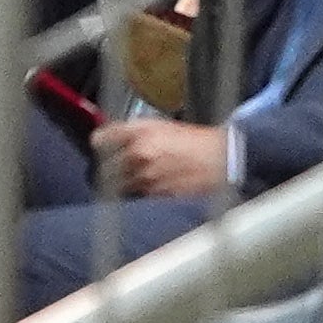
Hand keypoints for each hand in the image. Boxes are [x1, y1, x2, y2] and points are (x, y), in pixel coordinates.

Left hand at [95, 118, 231, 200]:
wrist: (222, 160)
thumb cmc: (196, 142)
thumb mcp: (163, 125)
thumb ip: (135, 131)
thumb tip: (113, 136)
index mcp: (140, 131)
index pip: (102, 139)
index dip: (100, 144)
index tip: (101, 146)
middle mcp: (139, 153)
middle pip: (104, 165)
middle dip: (106, 167)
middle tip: (111, 167)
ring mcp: (146, 176)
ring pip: (117, 184)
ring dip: (119, 183)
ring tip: (131, 179)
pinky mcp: (155, 194)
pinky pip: (134, 196)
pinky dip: (135, 194)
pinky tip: (146, 188)